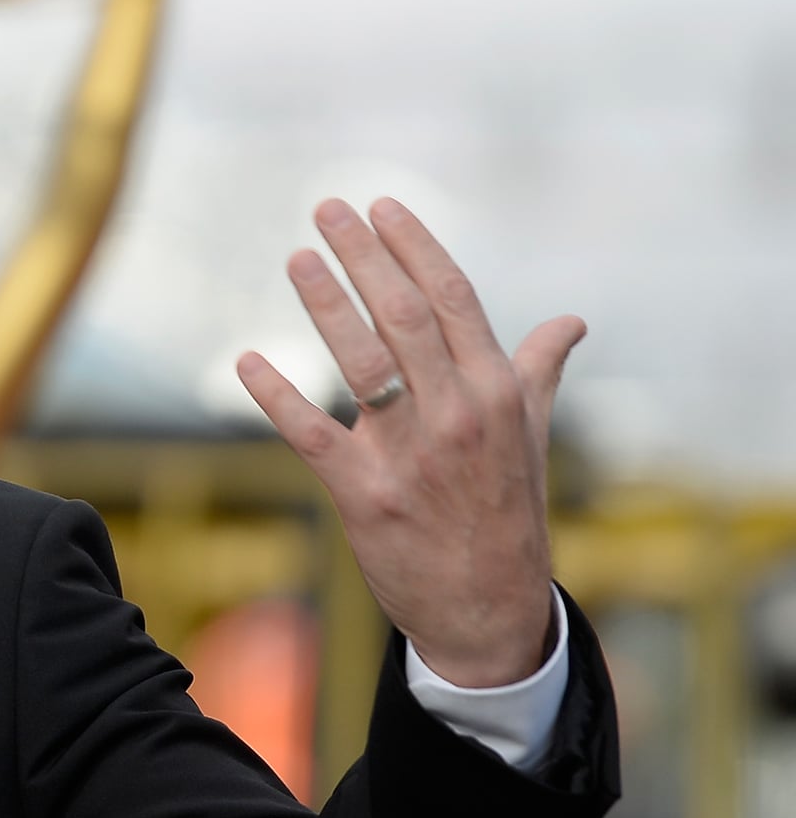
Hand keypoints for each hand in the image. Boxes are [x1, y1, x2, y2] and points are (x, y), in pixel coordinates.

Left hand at [237, 198, 582, 687]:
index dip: (413, 246)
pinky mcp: (365, 495)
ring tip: (297, 258)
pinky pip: (311, 434)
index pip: (454, 298)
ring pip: (362, 362)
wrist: (490, 612)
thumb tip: (571, 320)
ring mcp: (411, 455)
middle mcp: (458, 415)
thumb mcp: (532, 440)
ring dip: (325, 305)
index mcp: (498, 393)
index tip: (380, 205)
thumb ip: (539, 372)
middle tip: (327, 209)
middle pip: (405, 315)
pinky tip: (246, 361)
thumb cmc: (507, 515)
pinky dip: (276, 395)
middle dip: (365, 256)